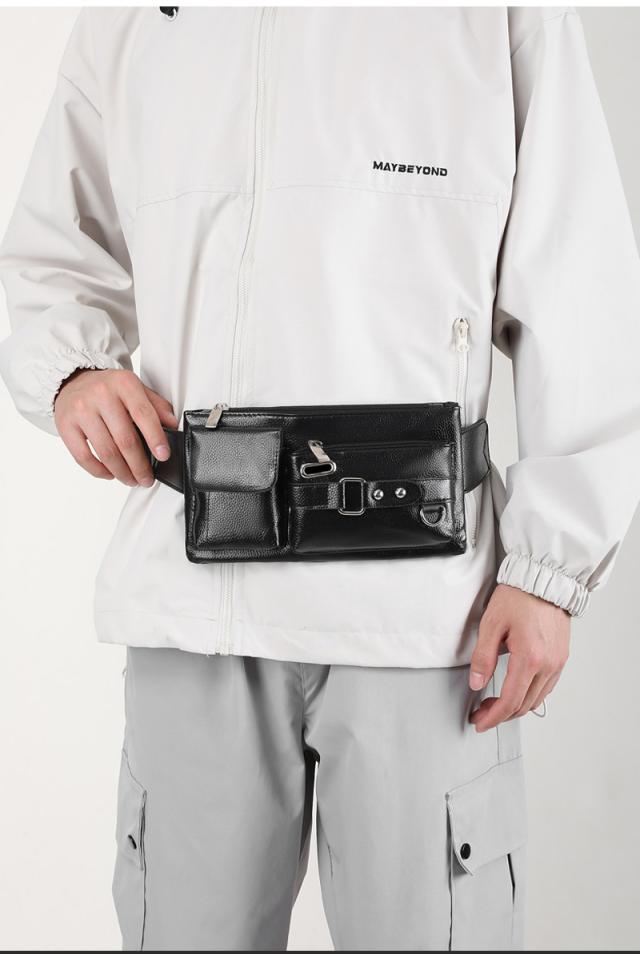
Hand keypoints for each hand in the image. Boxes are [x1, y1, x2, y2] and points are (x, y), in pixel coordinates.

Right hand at [54, 368, 177, 486]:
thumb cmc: (109, 389)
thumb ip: (156, 405)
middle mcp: (101, 394)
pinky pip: (83, 456)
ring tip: (131, 479)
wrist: (73, 380)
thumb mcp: (135, 389)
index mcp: (124, 383)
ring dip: (122, 472)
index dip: (156, 438)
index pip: (144, 414)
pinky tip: (110, 474)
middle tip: (147, 478)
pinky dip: (99, 471)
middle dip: (139, 465)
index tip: (163, 456)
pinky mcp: (65, 425)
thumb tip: (173, 425)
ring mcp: (81, 410)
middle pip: (125, 439)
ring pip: (106, 452)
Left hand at [469, 583, 570, 731]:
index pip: (510, 701)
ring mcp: (558, 662)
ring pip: (537, 700)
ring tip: (495, 705)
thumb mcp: (491, 624)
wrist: (543, 580)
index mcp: (530, 657)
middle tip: (482, 714)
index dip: (492, 717)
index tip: (479, 722)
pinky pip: (546, 687)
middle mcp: (548, 664)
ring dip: (515, 707)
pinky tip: (516, 691)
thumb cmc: (518, 597)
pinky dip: (529, 696)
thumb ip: (483, 657)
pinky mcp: (561, 658)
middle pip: (524, 705)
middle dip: (501, 715)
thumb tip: (477, 683)